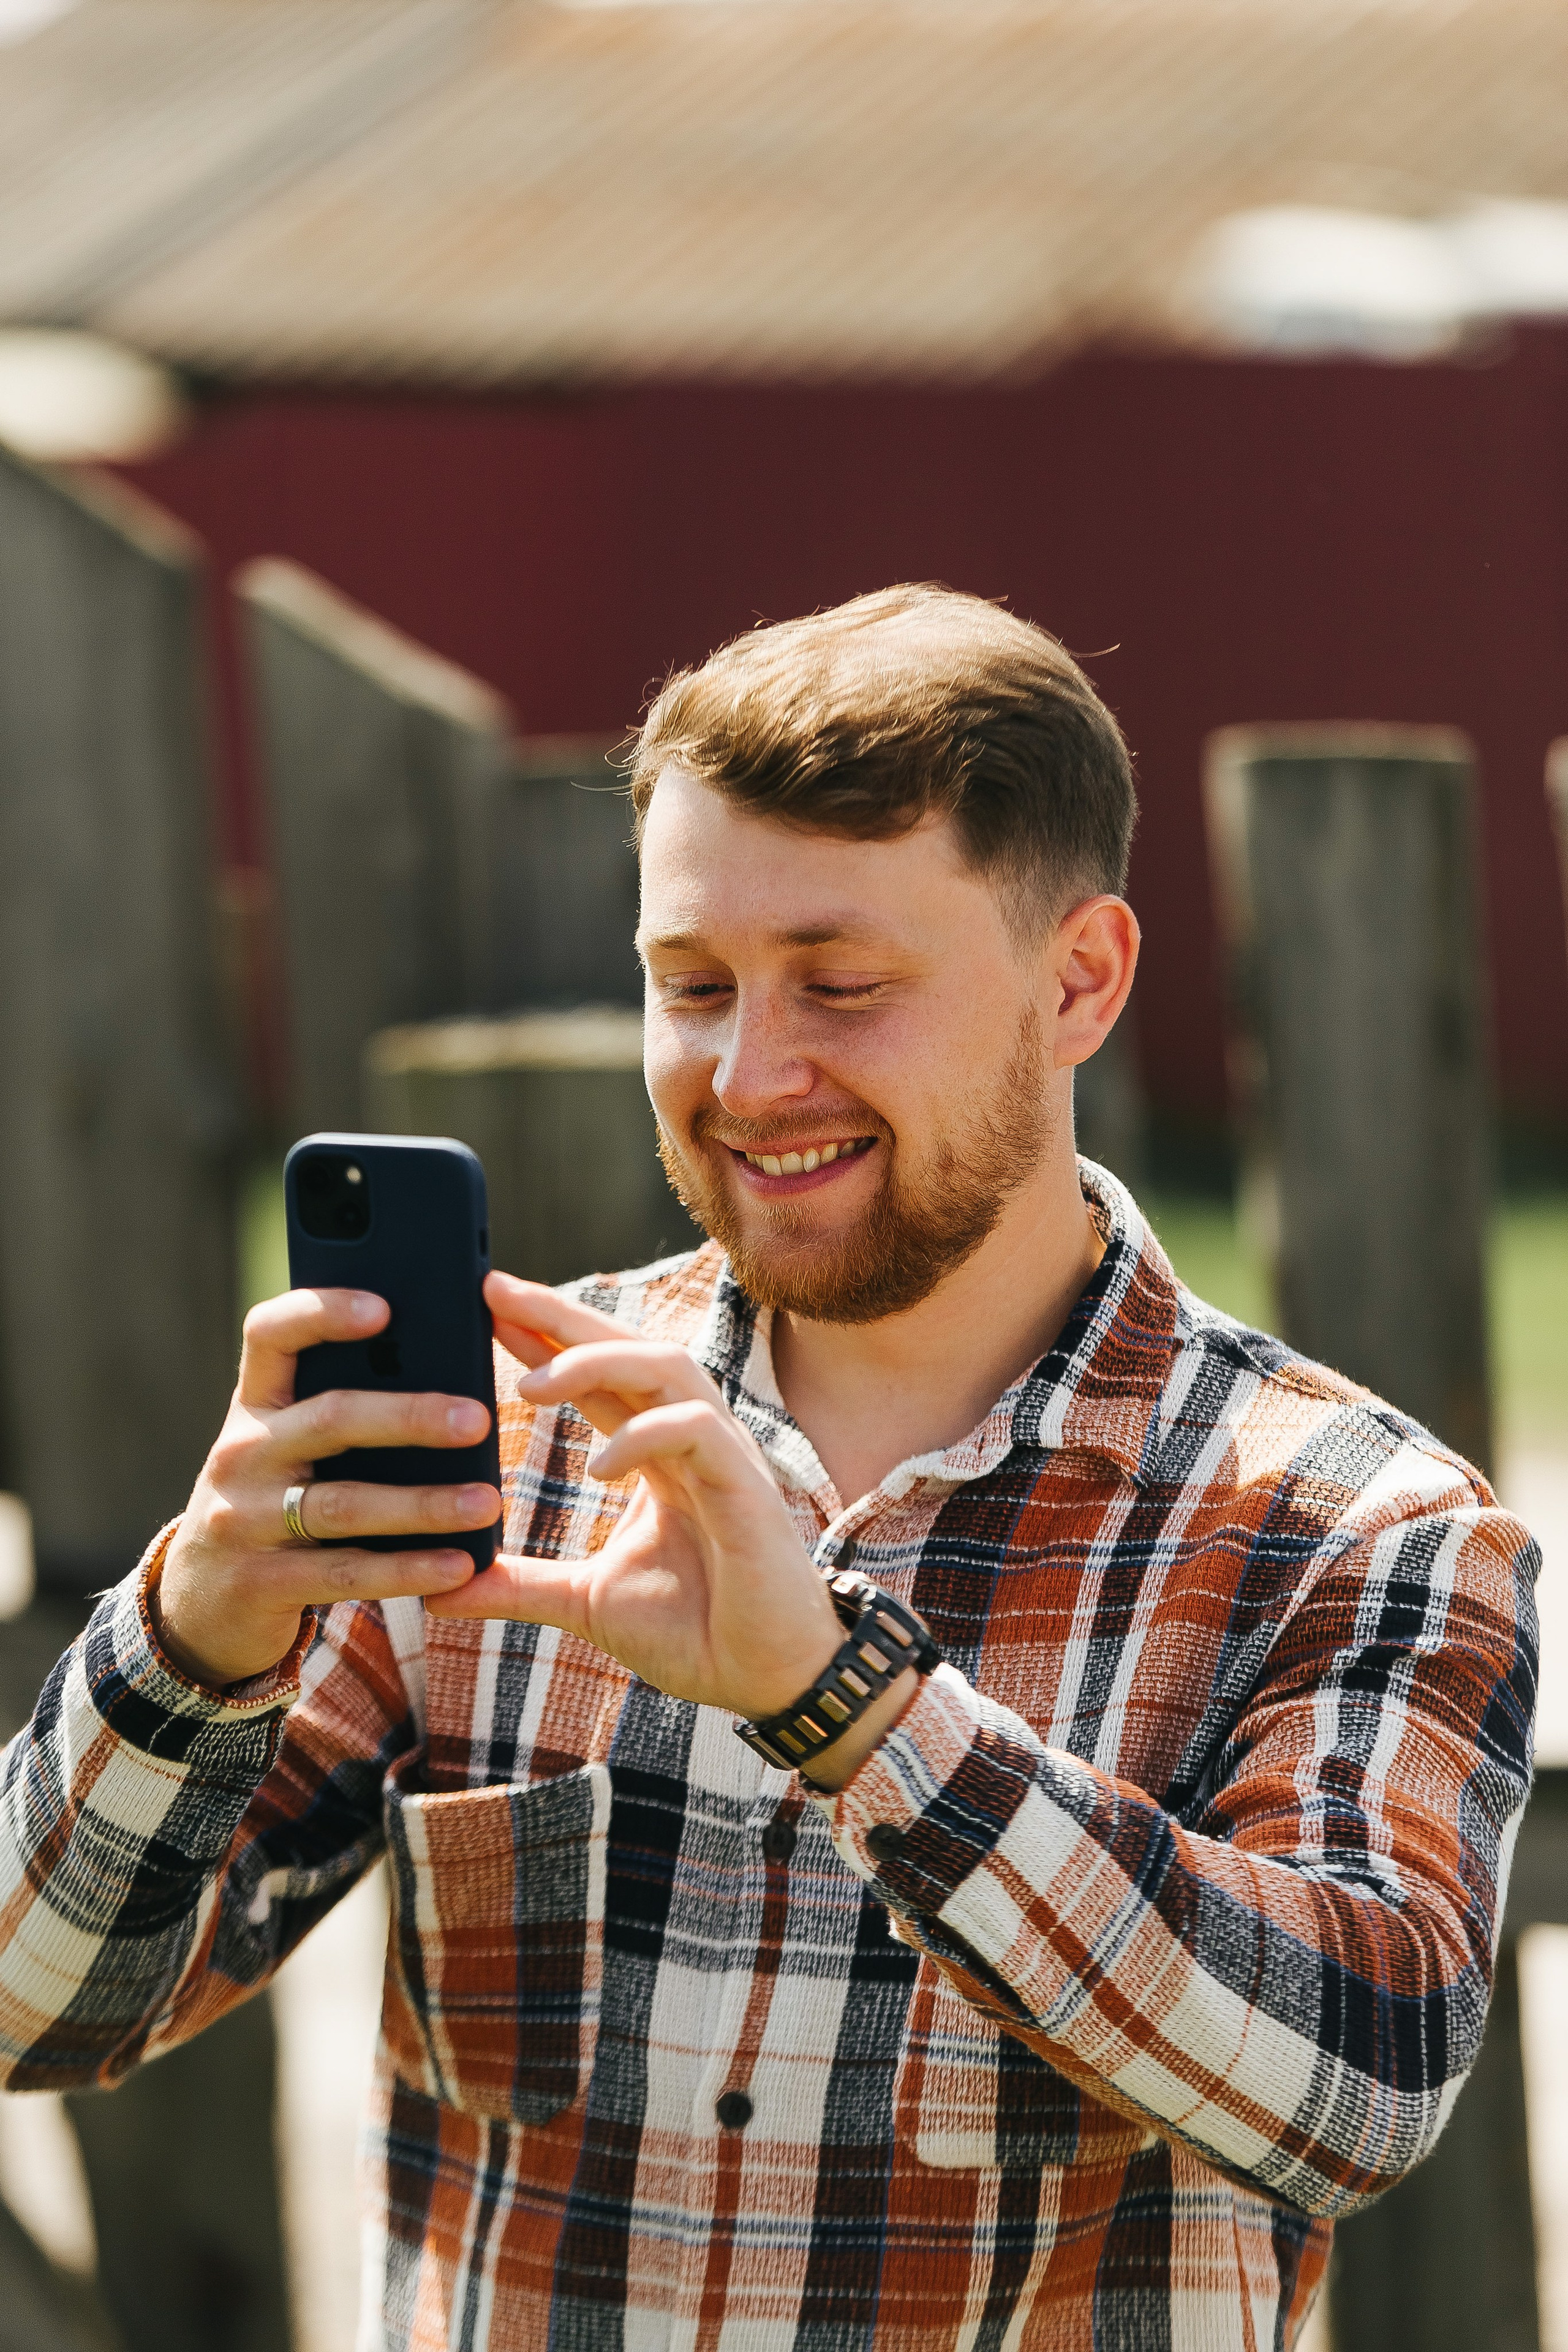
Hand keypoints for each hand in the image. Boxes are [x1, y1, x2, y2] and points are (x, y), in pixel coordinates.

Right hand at [154, 1289, 498, 1687]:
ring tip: (485, 1501)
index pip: (271, 1334)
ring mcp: (242, 1519)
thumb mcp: (290, 1451)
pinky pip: (344, 1572)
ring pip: (343, 1504)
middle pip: (330, 1419)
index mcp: (256, 1405)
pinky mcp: (258, 1583)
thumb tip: (451, 1390)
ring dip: (423, 1504)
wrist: (200, 1604)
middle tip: (478, 1419)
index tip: (384, 1308)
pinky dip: (407, 1569)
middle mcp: (242, 1453)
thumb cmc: (274, 1505)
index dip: (322, 1312)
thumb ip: (343, 1415)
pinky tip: (458, 1566)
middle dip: (409, 1417)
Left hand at [426, 1273, 855, 1729]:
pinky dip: (646, 1435)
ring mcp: (723, 1457)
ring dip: (599, 1362)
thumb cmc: (696, 1633)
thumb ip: (519, 1584)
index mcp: (657, 1456)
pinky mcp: (747, 1487)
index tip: (483, 1310)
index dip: (546, 1339)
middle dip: (561, 1316)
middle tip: (493, 1292)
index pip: (598, 1377)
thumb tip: (440, 1586)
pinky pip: (698, 1429)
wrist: (768, 1679)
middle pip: (628, 1347)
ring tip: (533, 1382)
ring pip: (667, 1367)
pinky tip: (601, 1463)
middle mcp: (690, 1441)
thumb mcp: (586, 1602)